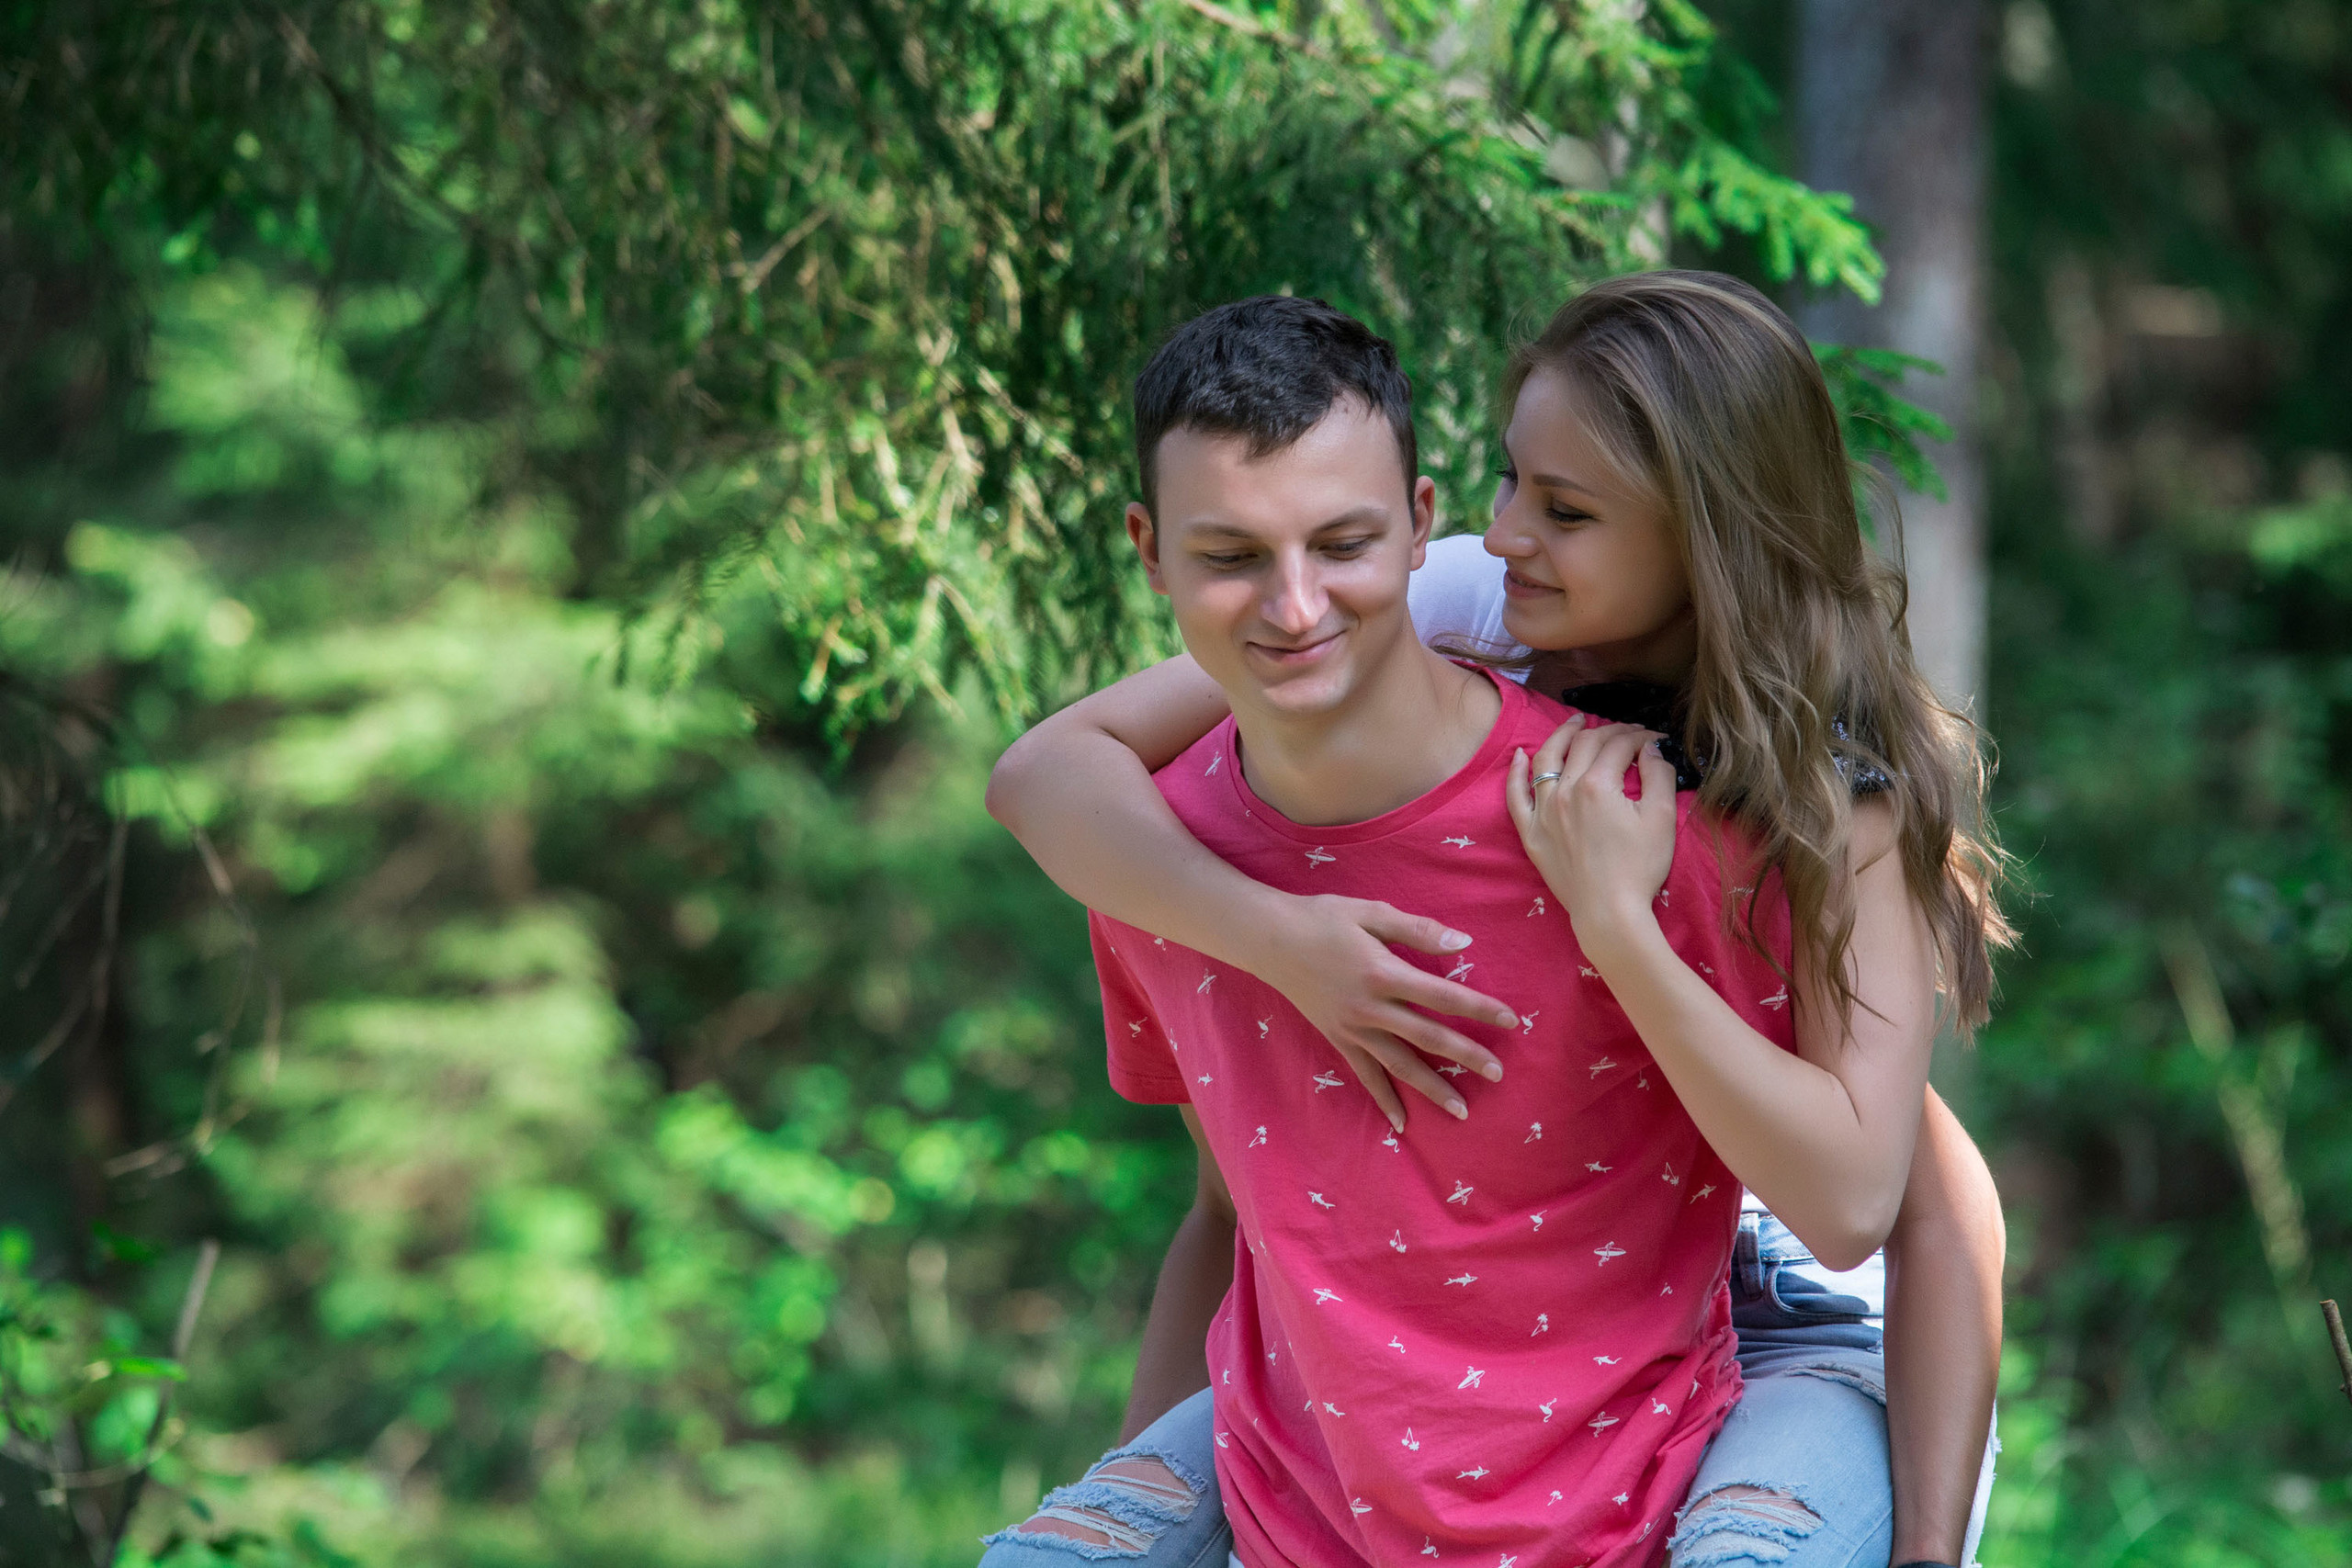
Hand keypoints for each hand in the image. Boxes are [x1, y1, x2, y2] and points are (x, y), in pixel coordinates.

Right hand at [1250, 894, 1522, 1132]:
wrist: (1269, 939)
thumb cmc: (1323, 919)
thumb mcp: (1371, 912)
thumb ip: (1418, 930)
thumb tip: (1463, 943)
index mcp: (1384, 972)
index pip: (1442, 996)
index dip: (1478, 1008)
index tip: (1510, 1021)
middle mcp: (1370, 1008)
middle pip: (1427, 1037)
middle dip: (1466, 1055)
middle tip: (1498, 1074)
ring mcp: (1352, 1028)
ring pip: (1399, 1064)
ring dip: (1432, 1087)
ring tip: (1461, 1110)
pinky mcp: (1337, 1038)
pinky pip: (1364, 1074)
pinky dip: (1383, 1099)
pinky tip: (1401, 1122)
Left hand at [1505, 720, 1678, 962]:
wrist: (1609, 913)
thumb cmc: (1640, 868)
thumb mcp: (1662, 819)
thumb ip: (1658, 775)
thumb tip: (1652, 747)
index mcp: (1598, 784)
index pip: (1619, 745)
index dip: (1640, 736)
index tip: (1655, 740)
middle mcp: (1566, 791)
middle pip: (1585, 745)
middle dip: (1610, 731)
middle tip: (1627, 732)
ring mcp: (1544, 812)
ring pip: (1547, 760)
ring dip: (1562, 735)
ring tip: (1576, 722)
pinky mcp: (1532, 833)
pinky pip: (1515, 796)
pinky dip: (1515, 772)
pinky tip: (1520, 755)